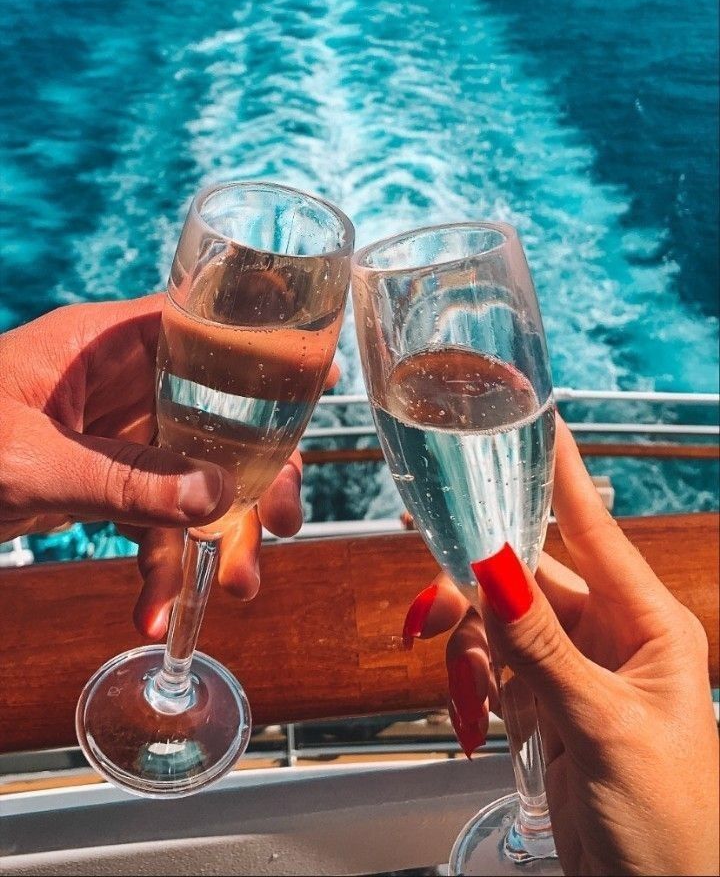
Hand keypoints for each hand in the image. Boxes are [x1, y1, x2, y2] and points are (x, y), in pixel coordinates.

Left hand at [0, 296, 336, 635]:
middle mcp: (117, 381)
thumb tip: (217, 498)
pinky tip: (155, 611)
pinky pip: (148, 514)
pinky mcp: (94, 480)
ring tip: (231, 589)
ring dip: (211, 532)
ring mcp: (109, 433)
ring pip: (188, 471)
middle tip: (279, 525)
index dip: (258, 349)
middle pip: (211, 410)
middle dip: (250, 472)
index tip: (310, 383)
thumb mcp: (35, 462)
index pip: (199, 325)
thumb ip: (128, 479)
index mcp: (103, 342)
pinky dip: (157, 562)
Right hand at [404, 419, 718, 876]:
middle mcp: (615, 640)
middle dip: (482, 568)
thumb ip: (541, 647)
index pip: (596, 529)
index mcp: (651, 626)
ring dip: (471, 632)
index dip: (562, 472)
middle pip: (534, 572)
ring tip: (446, 652)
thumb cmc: (673, 832)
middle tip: (432, 556)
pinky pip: (499, 665)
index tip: (534, 418)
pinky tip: (470, 702)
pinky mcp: (552, 711)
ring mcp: (580, 675)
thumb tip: (494, 565)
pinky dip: (475, 675)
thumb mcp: (604, 729)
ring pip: (506, 618)